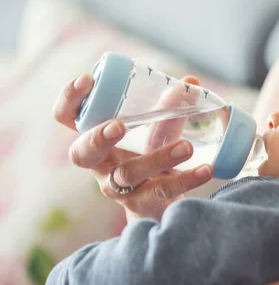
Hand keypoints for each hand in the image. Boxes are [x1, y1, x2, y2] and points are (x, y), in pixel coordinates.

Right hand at [53, 74, 213, 221]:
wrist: (159, 202)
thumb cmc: (149, 155)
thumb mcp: (153, 130)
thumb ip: (168, 108)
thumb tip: (190, 83)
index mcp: (95, 138)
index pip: (68, 118)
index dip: (70, 100)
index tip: (87, 80)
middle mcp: (99, 164)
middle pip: (84, 154)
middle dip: (98, 138)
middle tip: (118, 125)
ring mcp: (118, 187)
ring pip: (130, 173)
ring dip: (158, 157)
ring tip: (187, 147)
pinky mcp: (143, 203)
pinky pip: (162, 192)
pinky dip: (186, 179)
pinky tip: (205, 169)